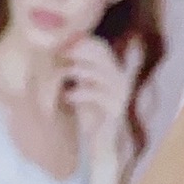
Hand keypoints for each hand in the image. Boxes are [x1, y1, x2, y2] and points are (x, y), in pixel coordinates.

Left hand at [61, 34, 137, 159]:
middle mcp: (120, 78)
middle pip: (103, 56)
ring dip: (80, 70)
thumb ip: (80, 71)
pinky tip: (67, 96)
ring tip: (63, 72)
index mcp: (114, 70)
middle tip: (62, 52)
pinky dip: (80, 93)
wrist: (101, 142)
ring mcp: (121, 93)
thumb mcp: (84, 88)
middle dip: (82, 51)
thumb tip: (62, 51)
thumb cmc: (90, 114)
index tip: (64, 42)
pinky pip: (98, 94)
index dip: (84, 42)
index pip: (102, 47)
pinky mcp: (116, 108)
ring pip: (101, 72)